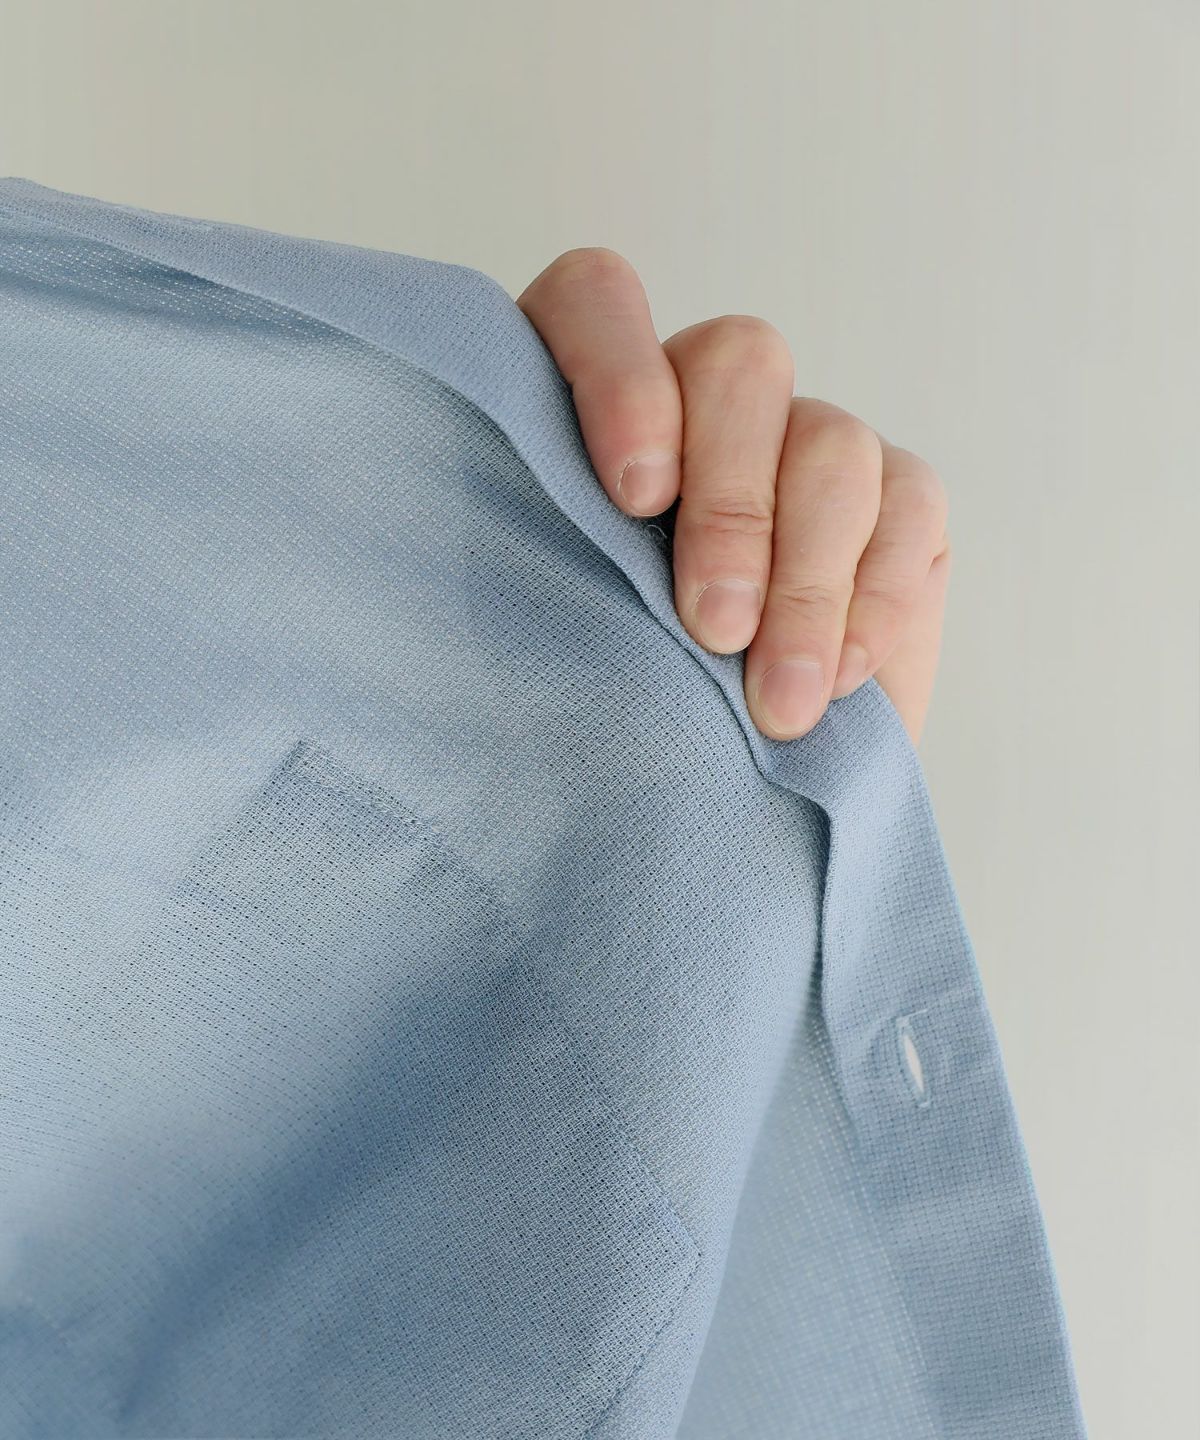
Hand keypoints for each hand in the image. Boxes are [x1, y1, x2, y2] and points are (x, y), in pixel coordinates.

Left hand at [516, 248, 950, 744]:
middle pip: (739, 362)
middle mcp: (700, 405)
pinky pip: (910, 504)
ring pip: (829, 441)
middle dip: (733, 503)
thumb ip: (548, 584)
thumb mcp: (557, 650)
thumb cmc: (614, 716)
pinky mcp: (893, 502)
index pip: (597, 301)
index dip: (618, 373)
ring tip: (775, 701)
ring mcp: (803, 445)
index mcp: (587, 411)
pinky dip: (875, 599)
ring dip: (806, 578)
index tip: (632, 499)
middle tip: (714, 628)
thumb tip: (560, 584)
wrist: (722, 787)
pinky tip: (835, 679)